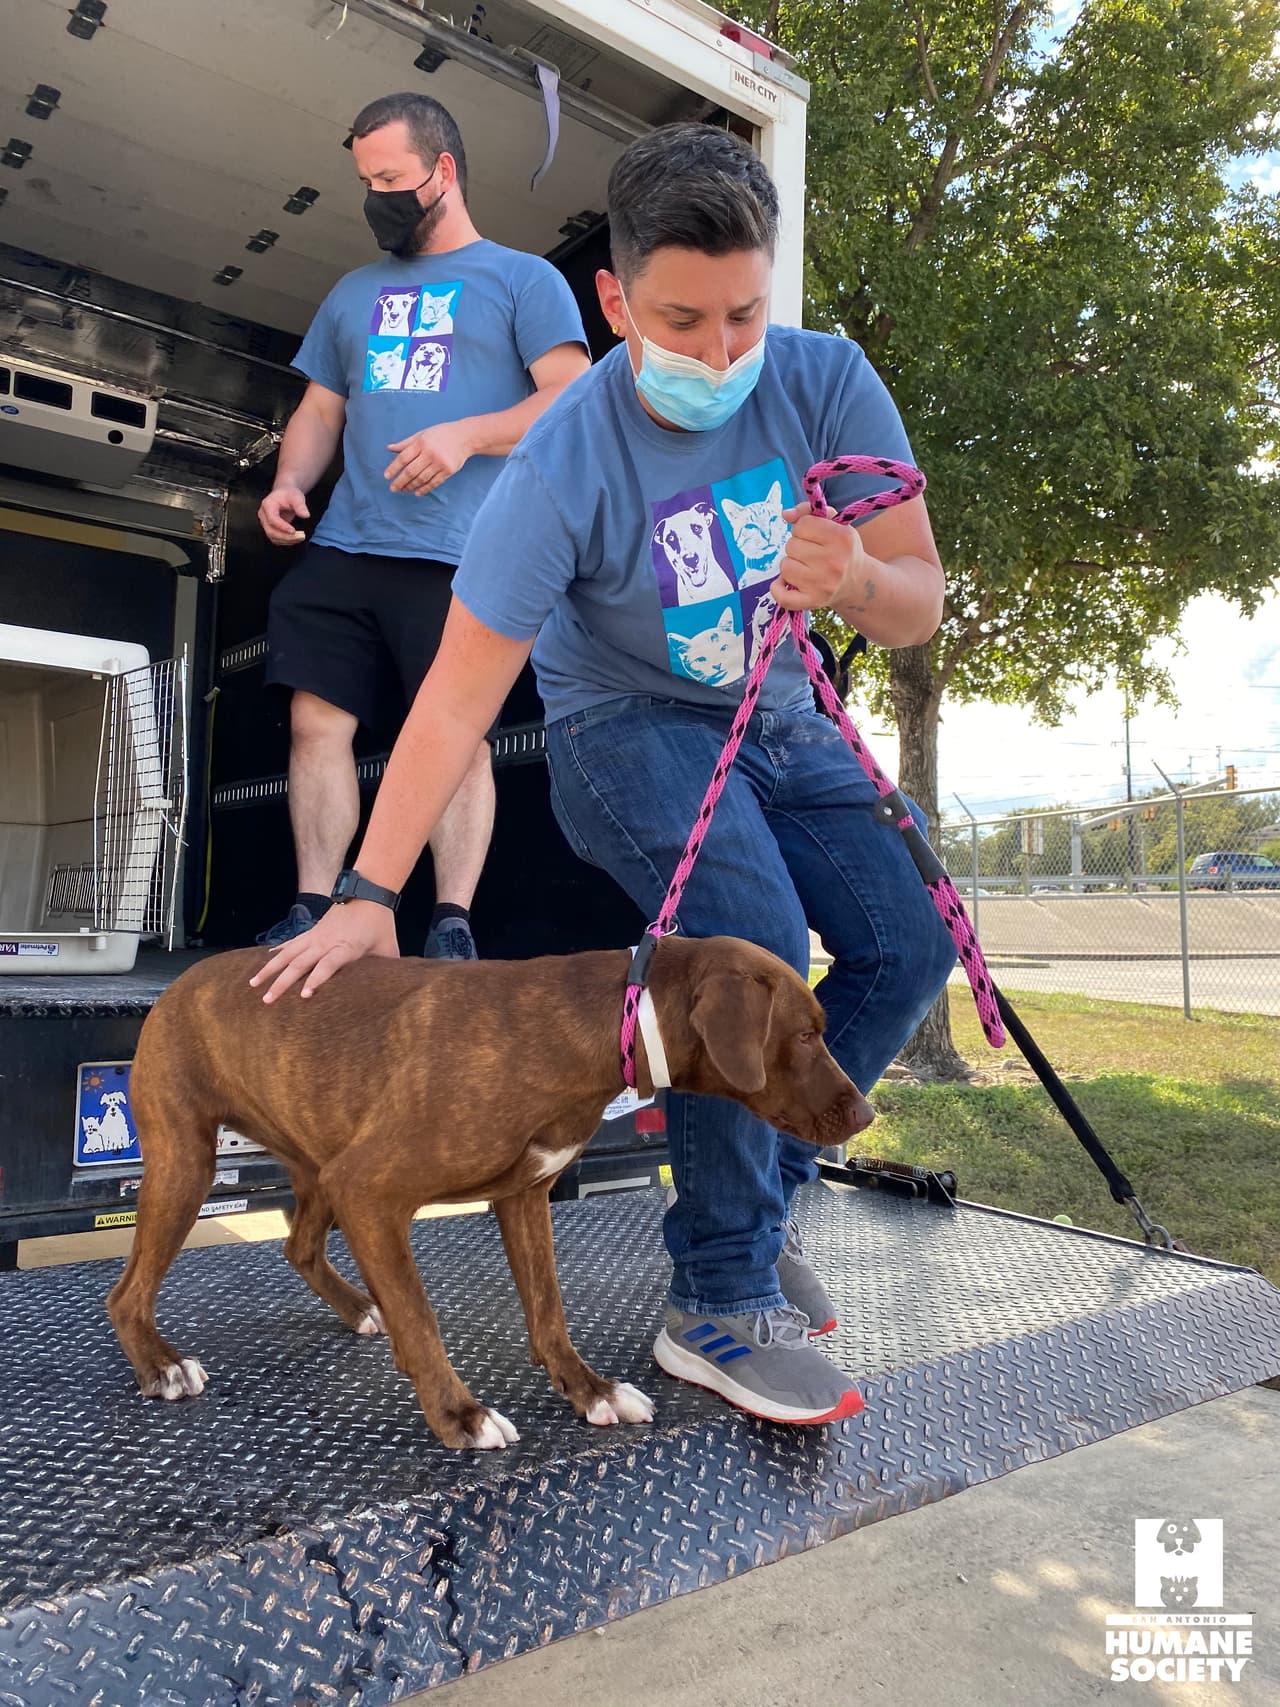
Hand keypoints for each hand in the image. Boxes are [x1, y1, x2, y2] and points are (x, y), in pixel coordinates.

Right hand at [249, 900, 399, 1002]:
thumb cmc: (381, 924)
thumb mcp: (388, 948)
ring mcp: (316, 935)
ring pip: (288, 954)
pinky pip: (291, 944)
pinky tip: (263, 961)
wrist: (369, 892)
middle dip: (282, 983)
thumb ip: (387, 968)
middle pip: (300, 963)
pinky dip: (277, 952)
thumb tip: (394, 988)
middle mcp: (326, 941)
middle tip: (267, 1000)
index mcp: (346, 946)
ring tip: (253, 984)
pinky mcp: (312, 931)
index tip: (304, 996)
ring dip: (270, 969)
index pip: (328, 965)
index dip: (316, 980)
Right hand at [258, 485, 309, 544]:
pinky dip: (286, 541)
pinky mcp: (270, 528)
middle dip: (286, 537)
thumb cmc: (289, 494)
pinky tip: (296, 539)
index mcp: (267, 505)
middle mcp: (263, 515)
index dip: (282, 527)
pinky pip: (276, 539)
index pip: (272, 519)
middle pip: (270, 531)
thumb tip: (306, 515)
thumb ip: (300, 505)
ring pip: (273, 537)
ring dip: (287, 540)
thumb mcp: (296, 497)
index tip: (294, 531)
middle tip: (301, 536)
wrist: (285, 494)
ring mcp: (265, 523)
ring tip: (300, 538)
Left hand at [385, 421, 475, 494]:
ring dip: (411, 486)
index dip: (394, 468)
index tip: (387, 476)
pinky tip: (417, 492)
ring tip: (404, 490)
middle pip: (411, 471)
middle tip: (393, 488)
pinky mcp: (448, 471)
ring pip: (421, 479)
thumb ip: (406, 443)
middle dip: (400, 481)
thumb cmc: (441, 434)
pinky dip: (424, 489)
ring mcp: (440, 463)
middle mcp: (430, 453)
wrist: (465, 437)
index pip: (404, 458)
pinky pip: (434, 483)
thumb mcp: (422, 434)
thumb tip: (389, 448)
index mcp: (421, 443)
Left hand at [772, 502, 868, 611]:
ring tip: (806, 568)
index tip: (812, 535)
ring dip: (790, 566)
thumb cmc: (841, 549)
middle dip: (797, 547)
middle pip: (791, 545)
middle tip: (811, 554)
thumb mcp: (835, 524)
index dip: (803, 528)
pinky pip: (782, 596)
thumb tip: (785, 514)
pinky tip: (784, 584)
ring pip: (785, 566)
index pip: (802, 524)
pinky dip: (778, 589)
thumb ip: (809, 512)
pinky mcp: (813, 601)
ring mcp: (823, 584)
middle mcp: (834, 561)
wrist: (856, 582)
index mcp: (842, 538)